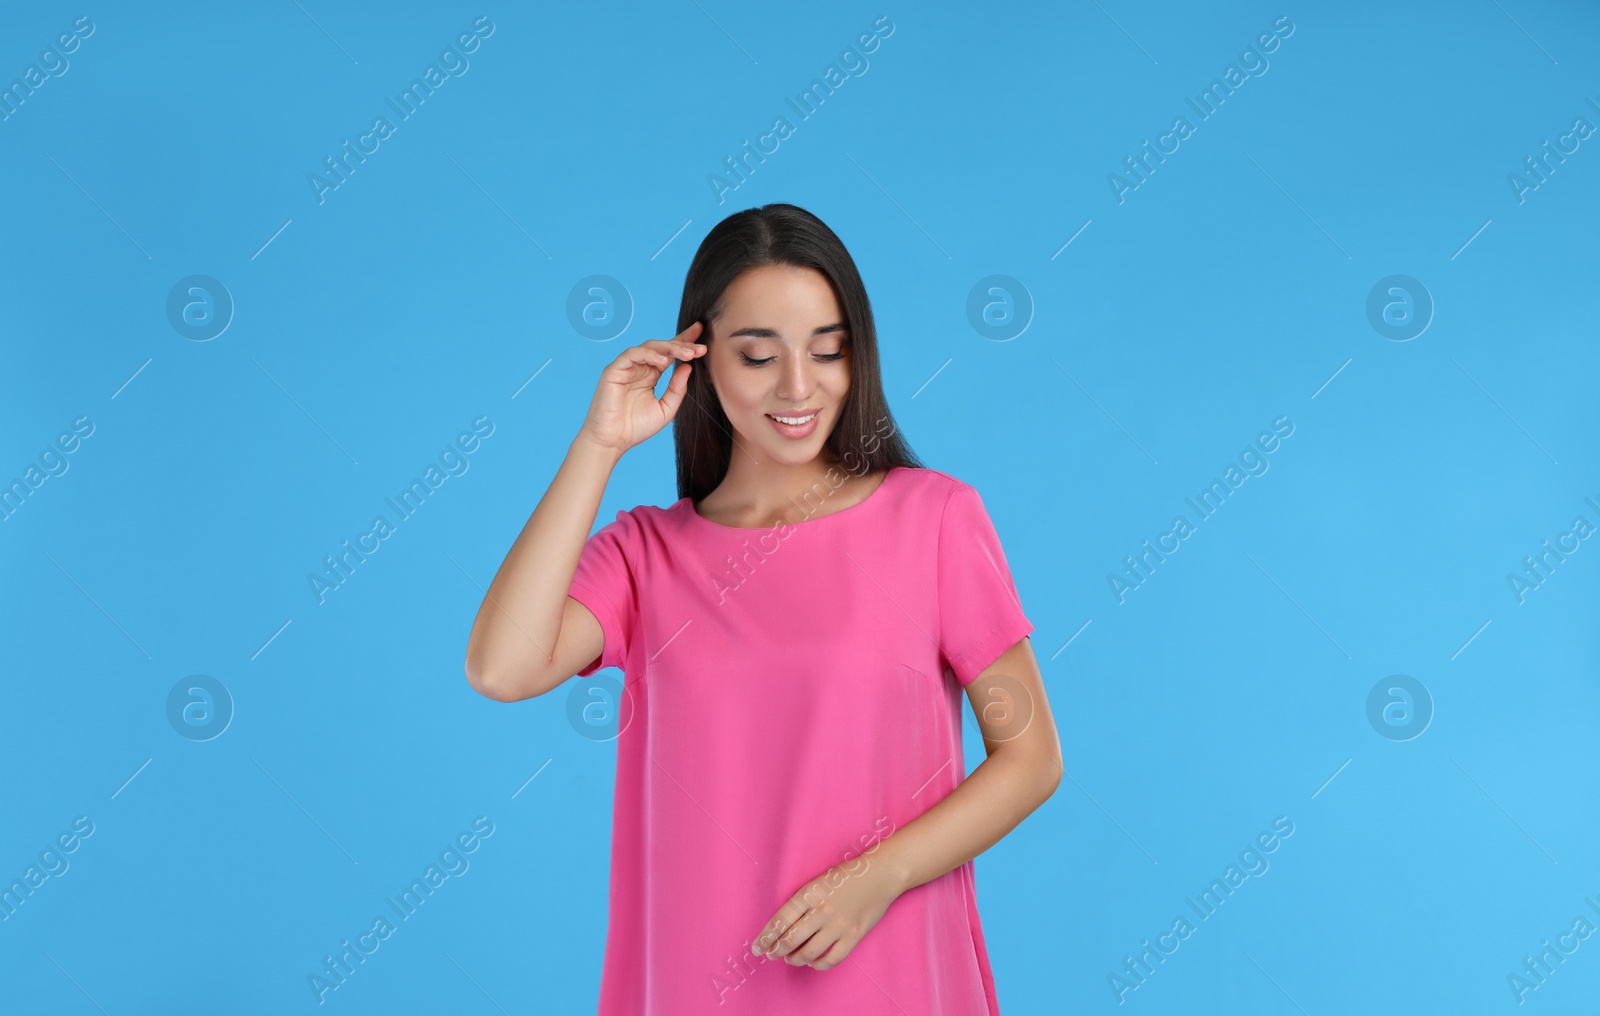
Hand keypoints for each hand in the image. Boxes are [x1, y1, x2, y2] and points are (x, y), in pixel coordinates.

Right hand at [578, 321, 706, 457]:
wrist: (612, 441)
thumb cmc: (635, 428)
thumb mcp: (665, 409)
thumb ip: (677, 389)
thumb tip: (688, 367)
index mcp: (651, 375)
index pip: (669, 354)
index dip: (685, 342)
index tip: (702, 337)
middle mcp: (639, 367)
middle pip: (662, 347)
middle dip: (682, 345)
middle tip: (700, 348)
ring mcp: (627, 367)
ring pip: (649, 347)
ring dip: (670, 348)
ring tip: (687, 354)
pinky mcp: (614, 370)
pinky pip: (633, 354)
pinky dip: (648, 354)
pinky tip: (663, 360)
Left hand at [753, 857, 902, 971]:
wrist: (880, 874)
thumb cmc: (847, 875)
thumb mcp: (818, 882)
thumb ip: (802, 902)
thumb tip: (784, 926)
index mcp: (809, 893)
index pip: (780, 920)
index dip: (766, 937)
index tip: (757, 947)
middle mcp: (822, 910)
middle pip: (790, 939)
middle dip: (776, 951)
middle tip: (772, 955)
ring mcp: (839, 924)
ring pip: (808, 952)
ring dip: (795, 959)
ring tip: (791, 959)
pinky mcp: (854, 935)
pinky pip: (831, 958)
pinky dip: (818, 964)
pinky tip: (813, 962)